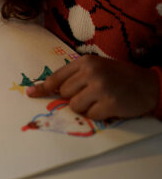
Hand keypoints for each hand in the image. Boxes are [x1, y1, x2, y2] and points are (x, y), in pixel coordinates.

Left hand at [26, 55, 159, 119]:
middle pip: (64, 94)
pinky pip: (90, 116)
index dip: (42, 88)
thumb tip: (47, 90)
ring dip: (85, 108)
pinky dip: (98, 115)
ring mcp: (101, 87)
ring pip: (75, 106)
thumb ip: (74, 77)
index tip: (30, 94)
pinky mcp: (110, 102)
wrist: (148, 84)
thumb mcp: (95, 69)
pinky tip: (109, 106)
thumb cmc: (117, 77)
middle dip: (73, 98)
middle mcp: (91, 72)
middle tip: (91, 94)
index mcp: (84, 62)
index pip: (56, 78)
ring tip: (100, 100)